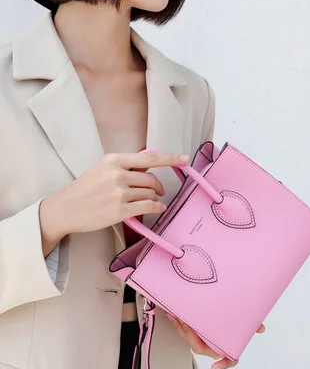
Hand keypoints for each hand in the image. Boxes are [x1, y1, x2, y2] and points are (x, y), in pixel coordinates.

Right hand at [40, 150, 189, 239]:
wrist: (65, 208)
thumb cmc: (85, 189)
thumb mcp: (102, 168)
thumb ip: (125, 166)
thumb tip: (149, 167)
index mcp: (114, 160)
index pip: (149, 157)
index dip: (170, 158)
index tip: (185, 158)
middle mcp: (118, 174)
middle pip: (152, 179)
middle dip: (158, 187)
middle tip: (158, 192)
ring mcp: (119, 193)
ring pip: (151, 193)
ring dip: (154, 198)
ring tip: (148, 202)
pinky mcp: (120, 211)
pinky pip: (148, 207)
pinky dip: (157, 207)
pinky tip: (157, 208)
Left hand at [165, 312, 265, 368]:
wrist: (217, 312)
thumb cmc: (231, 321)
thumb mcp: (242, 322)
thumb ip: (252, 325)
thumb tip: (261, 328)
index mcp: (226, 346)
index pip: (229, 360)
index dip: (224, 364)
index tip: (215, 367)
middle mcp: (213, 347)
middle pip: (200, 347)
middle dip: (191, 336)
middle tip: (186, 323)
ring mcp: (202, 341)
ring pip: (190, 340)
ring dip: (181, 328)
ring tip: (176, 316)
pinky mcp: (192, 335)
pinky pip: (184, 333)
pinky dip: (178, 324)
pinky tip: (172, 314)